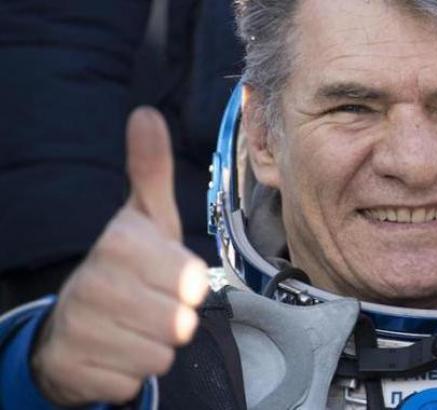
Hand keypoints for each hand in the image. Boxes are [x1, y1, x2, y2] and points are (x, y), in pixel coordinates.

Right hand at [31, 108, 209, 404]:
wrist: (72, 320)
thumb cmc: (126, 266)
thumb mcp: (146, 218)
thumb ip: (151, 170)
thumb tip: (146, 113)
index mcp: (122, 244)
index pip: (194, 282)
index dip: (189, 286)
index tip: (168, 277)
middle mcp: (96, 284)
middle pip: (181, 324)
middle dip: (174, 319)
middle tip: (150, 305)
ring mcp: (81, 330)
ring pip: (161, 355)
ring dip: (154, 346)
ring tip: (132, 326)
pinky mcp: (76, 370)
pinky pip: (133, 382)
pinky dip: (130, 372)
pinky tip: (113, 350)